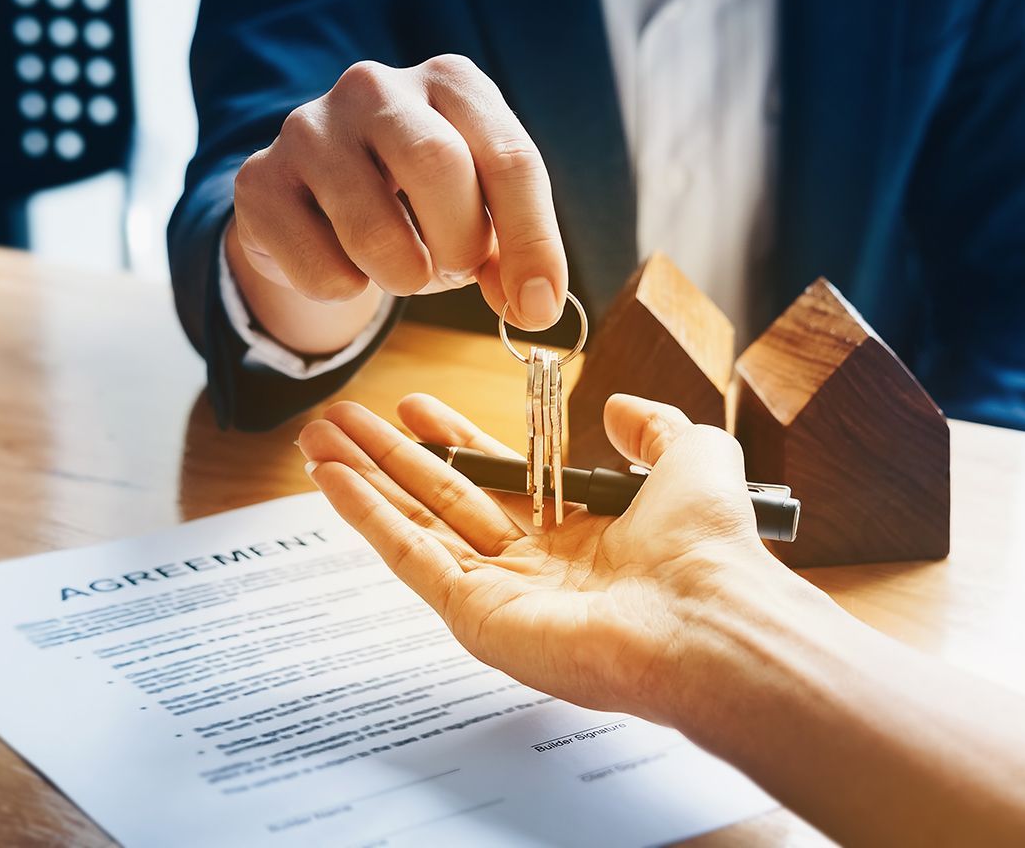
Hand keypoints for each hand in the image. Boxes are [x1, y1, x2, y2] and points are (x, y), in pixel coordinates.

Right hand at [229, 56, 567, 350]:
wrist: (317, 205)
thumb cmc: (418, 203)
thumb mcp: (478, 213)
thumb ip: (511, 255)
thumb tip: (534, 306)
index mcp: (452, 82)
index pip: (510, 156)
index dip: (532, 242)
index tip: (538, 307)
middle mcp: (377, 87)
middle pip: (438, 168)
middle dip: (460, 245)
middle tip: (456, 272)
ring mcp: (310, 127)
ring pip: (375, 229)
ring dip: (405, 276)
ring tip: (404, 269)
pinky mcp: (261, 180)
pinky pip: (321, 267)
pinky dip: (347, 290)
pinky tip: (344, 263)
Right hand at [297, 394, 792, 723]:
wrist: (705, 615)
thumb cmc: (707, 544)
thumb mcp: (692, 453)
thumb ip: (653, 426)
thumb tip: (618, 406)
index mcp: (581, 530)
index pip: (499, 478)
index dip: (454, 440)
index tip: (415, 406)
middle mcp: (535, 564)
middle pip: (444, 497)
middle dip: (390, 456)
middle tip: (341, 419)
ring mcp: (501, 593)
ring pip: (416, 523)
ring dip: (364, 480)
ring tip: (317, 439)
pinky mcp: (476, 617)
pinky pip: (410, 557)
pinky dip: (367, 517)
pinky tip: (332, 480)